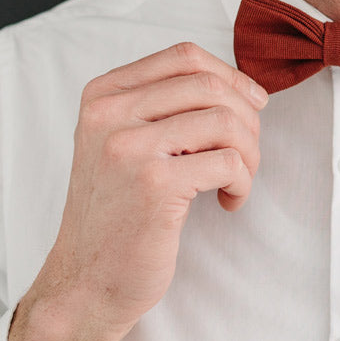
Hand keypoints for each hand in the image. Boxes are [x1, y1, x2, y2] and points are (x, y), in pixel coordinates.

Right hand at [7, 42, 267, 340]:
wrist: (86, 283)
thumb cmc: (119, 212)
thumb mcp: (125, 142)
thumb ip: (164, 106)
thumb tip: (241, 84)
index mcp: (103, 95)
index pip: (184, 57)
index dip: (230, 76)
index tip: (253, 104)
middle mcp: (109, 113)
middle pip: (209, 85)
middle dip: (246, 117)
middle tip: (247, 152)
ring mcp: (129, 147)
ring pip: (225, 120)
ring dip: (250, 152)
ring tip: (239, 180)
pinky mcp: (155, 184)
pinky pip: (229, 162)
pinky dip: (243, 182)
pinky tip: (228, 202)